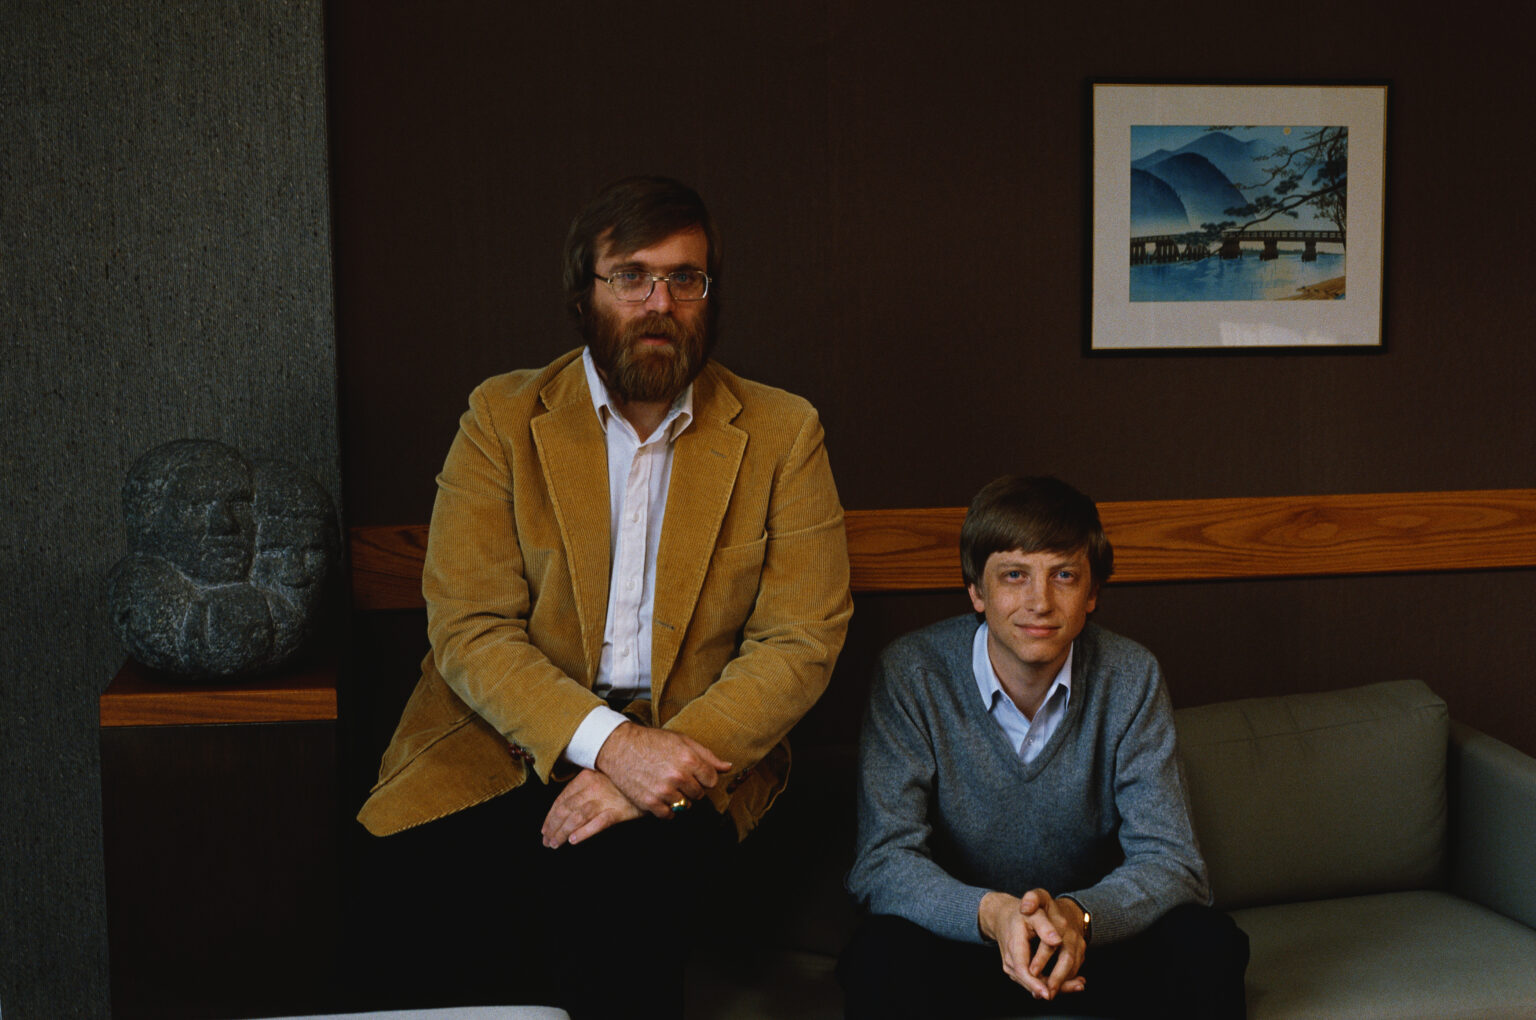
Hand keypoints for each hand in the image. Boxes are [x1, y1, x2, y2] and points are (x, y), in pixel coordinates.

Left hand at [540, 769, 642, 846]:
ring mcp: (605, 799)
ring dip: (562, 833)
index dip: (550, 816)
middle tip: (547, 841)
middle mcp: (592, 788)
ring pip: (576, 818)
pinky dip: (583, 832)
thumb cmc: (622, 781)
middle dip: (553, 828)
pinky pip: (597, 824)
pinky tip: (573, 840)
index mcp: (585, 778)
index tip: (544, 829)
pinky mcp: (617, 812)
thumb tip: (564, 807)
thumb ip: (583, 788)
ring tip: (555, 844)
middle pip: (566, 810)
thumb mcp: (600, 776)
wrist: (650, 781)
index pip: (561, 800)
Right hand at [594, 722, 730, 817]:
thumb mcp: (681, 741)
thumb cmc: (652, 741)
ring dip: (679, 798)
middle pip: (699, 794)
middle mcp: (678, 776)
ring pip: (684, 806)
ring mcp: (663, 791)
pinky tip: (660, 796)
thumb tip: (728, 767)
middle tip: (677, 777)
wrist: (619, 747)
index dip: (704, 777)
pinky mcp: (649, 802)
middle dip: (691, 787)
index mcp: (689, 759)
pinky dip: (666, 809)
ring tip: (667, 785)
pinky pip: (668, 815)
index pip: (712, 780)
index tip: (694, 773)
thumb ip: (706, 755)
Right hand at [978, 889, 1087, 999]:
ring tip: (1078, 985)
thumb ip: (1044, 926)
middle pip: (1031, 983)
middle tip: (1078, 987)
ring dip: (1055, 987)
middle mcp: (1011, 962)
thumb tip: (1057, 941)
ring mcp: (1013, 969)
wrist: (1003, 917)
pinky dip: (1050, 983)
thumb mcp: (1033, 913)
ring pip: (1034, 985)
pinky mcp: (1019, 972)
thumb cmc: (1020, 915)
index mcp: (1014, 946)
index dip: (1036, 984)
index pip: (1023, 971)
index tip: (1049, 993)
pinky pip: (1034, 981)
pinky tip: (1069, 982)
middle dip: (1053, 988)